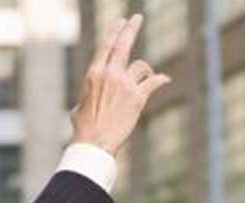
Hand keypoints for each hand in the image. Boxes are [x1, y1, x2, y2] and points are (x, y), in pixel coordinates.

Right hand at [70, 14, 171, 155]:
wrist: (95, 142)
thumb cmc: (84, 129)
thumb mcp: (80, 106)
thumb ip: (87, 97)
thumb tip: (85, 103)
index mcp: (94, 74)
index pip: (106, 46)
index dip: (115, 32)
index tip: (121, 22)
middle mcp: (109, 74)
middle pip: (123, 44)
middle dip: (131, 28)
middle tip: (137, 17)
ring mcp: (124, 84)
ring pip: (141, 66)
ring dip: (146, 71)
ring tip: (148, 76)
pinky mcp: (138, 97)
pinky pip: (153, 82)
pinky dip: (160, 80)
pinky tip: (164, 79)